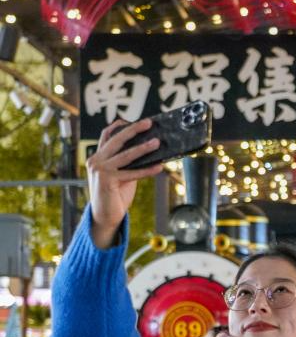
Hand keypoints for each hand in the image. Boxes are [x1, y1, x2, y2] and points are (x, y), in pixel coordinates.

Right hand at [86, 118, 163, 247]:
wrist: (105, 216)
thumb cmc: (115, 195)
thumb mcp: (121, 175)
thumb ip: (129, 163)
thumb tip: (148, 151)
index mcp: (97, 157)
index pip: (107, 136)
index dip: (119, 126)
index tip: (133, 120)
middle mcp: (96, 160)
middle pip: (116, 140)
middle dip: (133, 130)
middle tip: (148, 123)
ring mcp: (100, 170)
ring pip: (125, 155)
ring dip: (143, 148)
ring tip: (157, 142)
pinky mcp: (107, 181)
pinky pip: (132, 173)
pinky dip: (147, 170)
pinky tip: (159, 167)